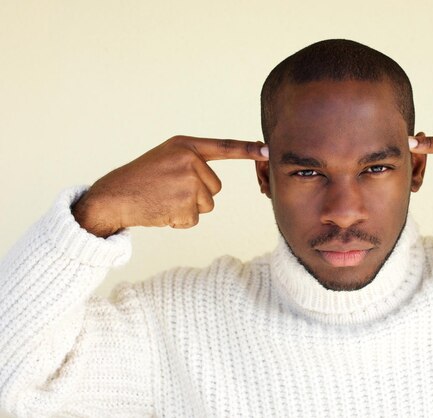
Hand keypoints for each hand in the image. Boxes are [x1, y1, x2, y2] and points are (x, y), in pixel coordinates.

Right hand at [72, 136, 268, 236]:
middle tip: (168, 190)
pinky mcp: (185, 205)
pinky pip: (195, 219)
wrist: (113, 196)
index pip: (223, 147)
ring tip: (164, 199)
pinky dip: (180, 221)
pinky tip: (161, 210)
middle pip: (214, 187)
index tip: (268, 150)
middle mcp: (189, 161)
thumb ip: (191, 161)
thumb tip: (214, 184)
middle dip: (196, 193)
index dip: (248, 149)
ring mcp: (188, 183)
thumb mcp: (166, 157)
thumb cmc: (140, 178)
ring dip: (188, 208)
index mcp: (185, 145)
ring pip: (207, 204)